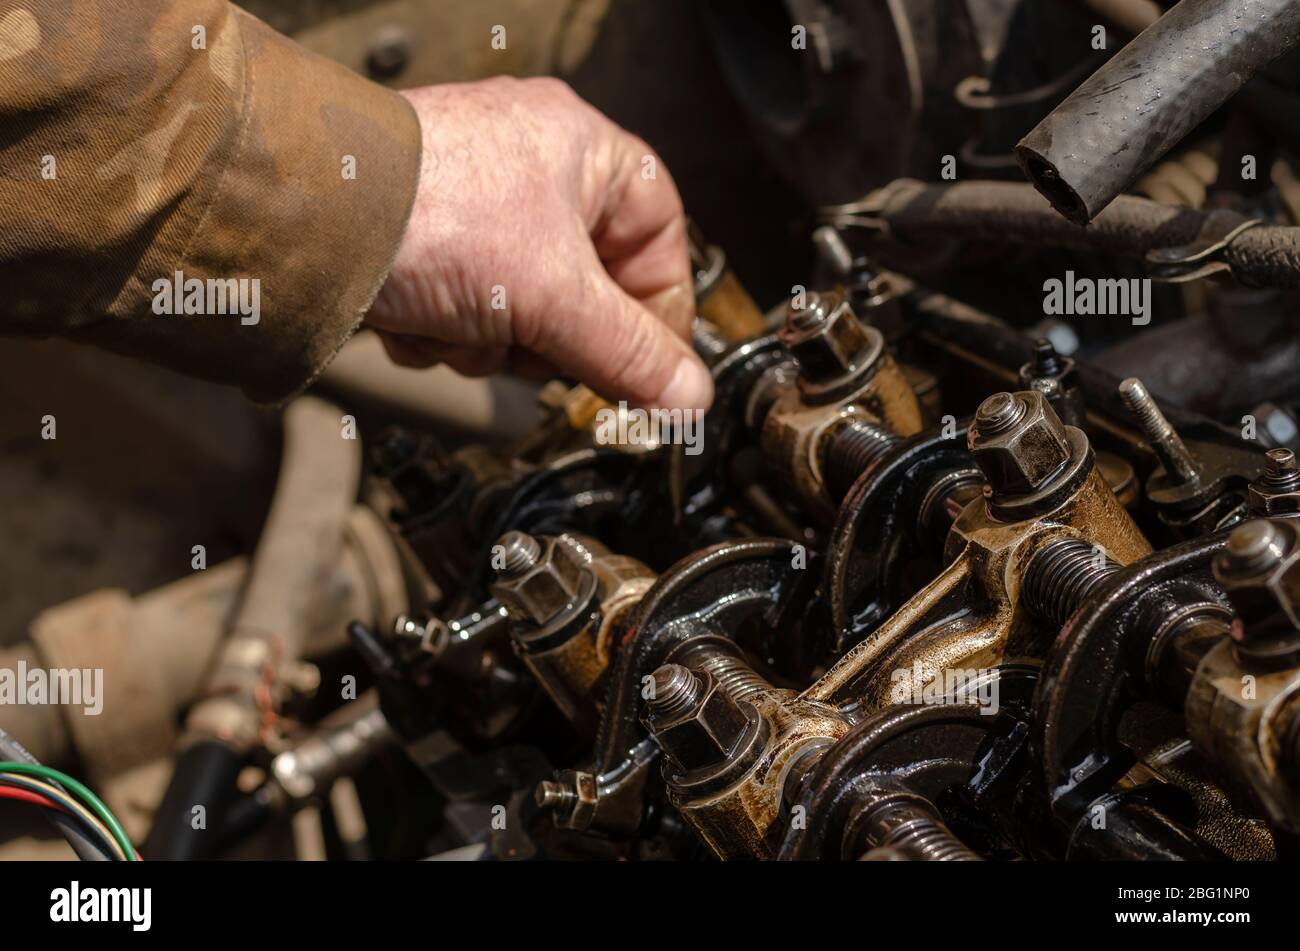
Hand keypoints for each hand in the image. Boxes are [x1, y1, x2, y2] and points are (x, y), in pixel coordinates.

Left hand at [367, 77, 713, 410]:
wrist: (304, 220)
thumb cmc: (428, 213)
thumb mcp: (553, 296)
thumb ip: (629, 353)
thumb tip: (690, 396)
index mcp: (584, 151)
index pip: (660, 240)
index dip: (659, 311)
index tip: (651, 370)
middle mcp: (532, 168)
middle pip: (589, 288)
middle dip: (549, 334)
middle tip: (530, 342)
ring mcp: (476, 204)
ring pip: (525, 310)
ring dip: (490, 340)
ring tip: (456, 321)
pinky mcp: (426, 240)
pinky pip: (470, 309)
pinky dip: (446, 331)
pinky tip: (418, 318)